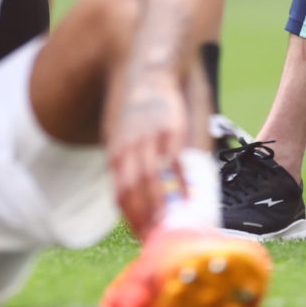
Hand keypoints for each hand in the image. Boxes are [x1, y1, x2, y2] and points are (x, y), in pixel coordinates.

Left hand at [105, 68, 188, 238]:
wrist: (148, 67)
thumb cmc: (138, 105)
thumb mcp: (123, 133)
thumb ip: (131, 161)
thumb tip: (142, 189)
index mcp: (115, 151)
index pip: (119, 193)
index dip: (129, 217)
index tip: (139, 235)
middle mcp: (127, 148)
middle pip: (132, 192)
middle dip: (144, 219)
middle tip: (157, 239)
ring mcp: (148, 140)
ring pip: (150, 181)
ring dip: (160, 207)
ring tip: (172, 226)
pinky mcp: (170, 131)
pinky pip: (174, 162)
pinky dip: (181, 184)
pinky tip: (189, 198)